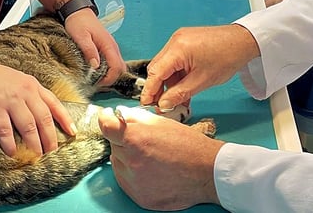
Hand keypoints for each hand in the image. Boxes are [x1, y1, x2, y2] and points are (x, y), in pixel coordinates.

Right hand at [0, 57, 74, 157]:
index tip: (73, 132)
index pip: (54, 103)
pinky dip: (10, 143)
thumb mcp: (17, 80)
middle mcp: (25, 92)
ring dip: (34, 143)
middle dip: (50, 137)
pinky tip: (12, 152)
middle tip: (53, 151)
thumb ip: (29, 93)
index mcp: (32, 85)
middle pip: (44, 118)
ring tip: (37, 155)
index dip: (65, 119)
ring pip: (28, 126)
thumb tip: (40, 112)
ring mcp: (10, 100)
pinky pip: (6, 130)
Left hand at [64, 8, 126, 85]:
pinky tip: (95, 70)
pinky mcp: (107, 47)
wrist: (78, 11)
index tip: (96, 83)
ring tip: (94, 78)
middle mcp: (113, 47)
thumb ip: (89, 51)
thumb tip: (95, 66)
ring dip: (109, 74)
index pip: (117, 67)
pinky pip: (112, 62)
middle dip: (111, 79)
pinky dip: (107, 69)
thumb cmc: (78, 23)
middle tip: (96, 82)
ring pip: (117, 66)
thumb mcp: (81, 37)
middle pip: (120, 69)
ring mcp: (111, 47)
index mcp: (108, 45)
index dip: (109, 79)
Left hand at [99, 106, 222, 209]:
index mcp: (136, 138)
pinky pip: (125, 180)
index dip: (106, 119)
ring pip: (118, 163)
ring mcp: (134, 181)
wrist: (206, 172)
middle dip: (123, 139)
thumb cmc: (189, 146)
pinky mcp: (139, 196)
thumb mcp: (162, 122)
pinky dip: (132, 173)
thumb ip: (136, 117)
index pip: (106, 126)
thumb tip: (120, 115)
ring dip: (126, 157)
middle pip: (113, 145)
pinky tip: (149, 169)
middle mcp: (131, 161)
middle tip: (142, 140)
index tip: (107, 117)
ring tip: (149, 156)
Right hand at [140, 24, 259, 110]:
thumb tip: (164, 104)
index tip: (146, 104)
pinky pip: (175, 60)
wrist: (243, 41)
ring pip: (166, 65)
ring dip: (169, 83)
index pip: (155, 72)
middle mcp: (175, 41)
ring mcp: (180, 39)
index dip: (149, 90)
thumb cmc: (227, 57)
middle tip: (162, 105)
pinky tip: (183, 89)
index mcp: (177, 48)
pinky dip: (177, 75)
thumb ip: (179, 94)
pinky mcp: (186, 41)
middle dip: (158, 87)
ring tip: (177, 100)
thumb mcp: (201, 81)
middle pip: (158, 68)